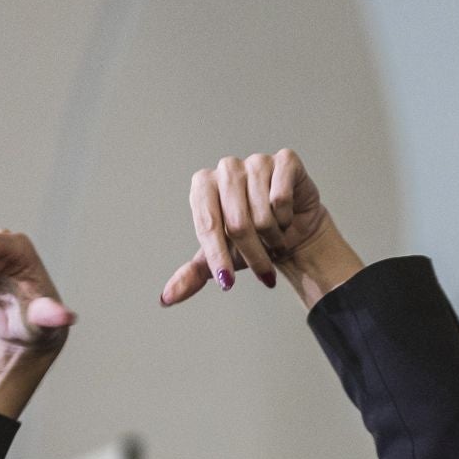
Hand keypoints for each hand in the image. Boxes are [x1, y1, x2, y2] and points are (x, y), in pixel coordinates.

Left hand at [161, 152, 361, 306]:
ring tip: (274, 238)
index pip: (207, 225)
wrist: (292, 233)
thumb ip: (192, 275)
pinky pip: (281, 199)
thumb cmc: (251, 242)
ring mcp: (255, 161)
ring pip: (263, 215)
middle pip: (237, 223)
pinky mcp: (284, 160)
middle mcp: (227, 168)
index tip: (227, 283)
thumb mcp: (219, 260)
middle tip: (263, 270)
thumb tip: (166, 298)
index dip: (218, 257)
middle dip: (252, 255)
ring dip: (272, 239)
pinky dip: (286, 219)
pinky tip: (286, 218)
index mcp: (203, 185)